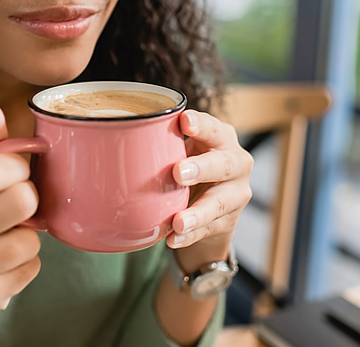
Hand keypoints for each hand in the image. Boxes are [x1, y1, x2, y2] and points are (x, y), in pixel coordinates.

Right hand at [0, 96, 41, 318]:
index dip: (16, 167)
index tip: (15, 172)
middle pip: (18, 201)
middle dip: (28, 199)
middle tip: (16, 205)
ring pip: (29, 238)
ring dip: (28, 235)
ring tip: (8, 235)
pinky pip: (32, 267)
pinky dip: (28, 262)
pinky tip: (5, 262)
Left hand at [167, 109, 252, 252]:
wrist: (211, 205)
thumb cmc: (192, 165)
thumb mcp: (184, 150)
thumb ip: (166, 143)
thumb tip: (122, 137)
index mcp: (223, 139)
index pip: (214, 129)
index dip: (202, 125)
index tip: (185, 121)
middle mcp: (236, 164)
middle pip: (223, 165)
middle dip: (201, 168)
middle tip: (178, 172)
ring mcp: (235, 195)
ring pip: (218, 203)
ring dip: (197, 214)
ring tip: (178, 222)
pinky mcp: (228, 221)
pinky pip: (208, 230)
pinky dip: (190, 236)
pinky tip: (174, 239)